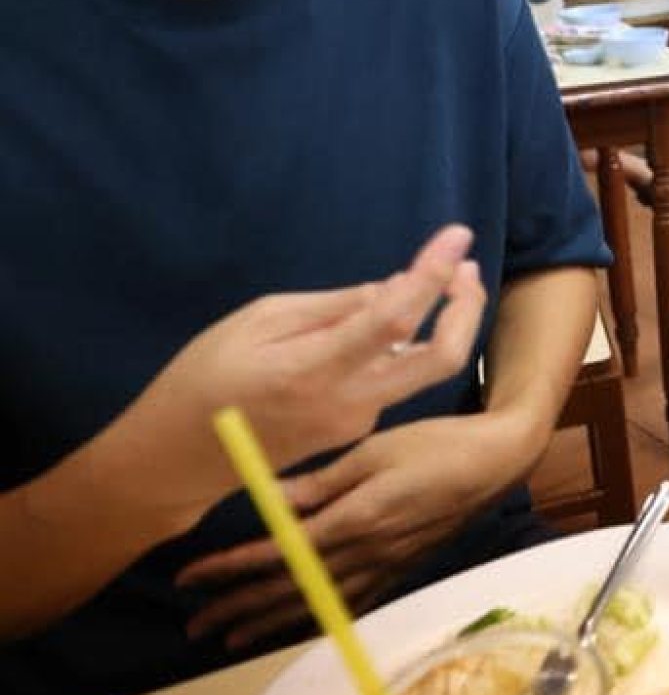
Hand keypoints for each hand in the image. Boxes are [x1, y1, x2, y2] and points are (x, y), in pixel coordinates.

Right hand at [123, 225, 484, 517]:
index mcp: (317, 369)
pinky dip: (400, 345)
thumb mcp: (258, 321)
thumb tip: (393, 290)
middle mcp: (349, 402)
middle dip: (465, 307)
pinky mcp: (354, 429)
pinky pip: (390, 378)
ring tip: (434, 279)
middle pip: (440, 358)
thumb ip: (333, 307)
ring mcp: (356, 422)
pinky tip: (383, 324)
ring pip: (418, 367)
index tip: (457, 234)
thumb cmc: (204, 378)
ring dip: (439, 324)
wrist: (176, 460)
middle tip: (465, 265)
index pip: (396, 318)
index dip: (433, 274)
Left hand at [177, 413, 532, 649]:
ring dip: (270, 621)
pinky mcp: (401, 566)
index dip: (231, 568)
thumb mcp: (374, 450)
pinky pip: (350, 601)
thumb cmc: (436, 444)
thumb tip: (269, 501)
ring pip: (317, 602)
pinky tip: (299, 623)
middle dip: (238, 607)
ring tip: (230, 637)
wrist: (497, 460)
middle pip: (291, 588)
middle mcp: (366, 552)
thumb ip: (321, 482)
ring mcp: (385, 565)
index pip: (279, 553)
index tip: (190, 577)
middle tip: (194, 624)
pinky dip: (317, 616)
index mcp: (354, 519)